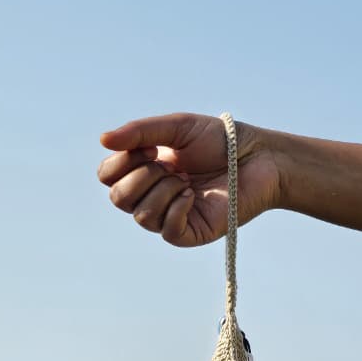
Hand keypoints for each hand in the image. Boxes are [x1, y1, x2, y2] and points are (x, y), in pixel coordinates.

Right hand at [97, 114, 281, 246]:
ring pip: (141, 216)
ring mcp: (171, 217)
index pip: (108, 177)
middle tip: (169, 166)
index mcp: (145, 170)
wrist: (258, 157)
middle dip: (140, 176)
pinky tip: (193, 195)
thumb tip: (103, 139)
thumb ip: (139, 132)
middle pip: (118, 198)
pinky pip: (167, 231)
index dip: (119, 162)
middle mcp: (154, 196)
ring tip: (187, 180)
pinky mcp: (191, 233)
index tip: (150, 147)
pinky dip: (176, 209)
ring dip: (162, 190)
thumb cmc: (220, 141)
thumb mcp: (176, 127)